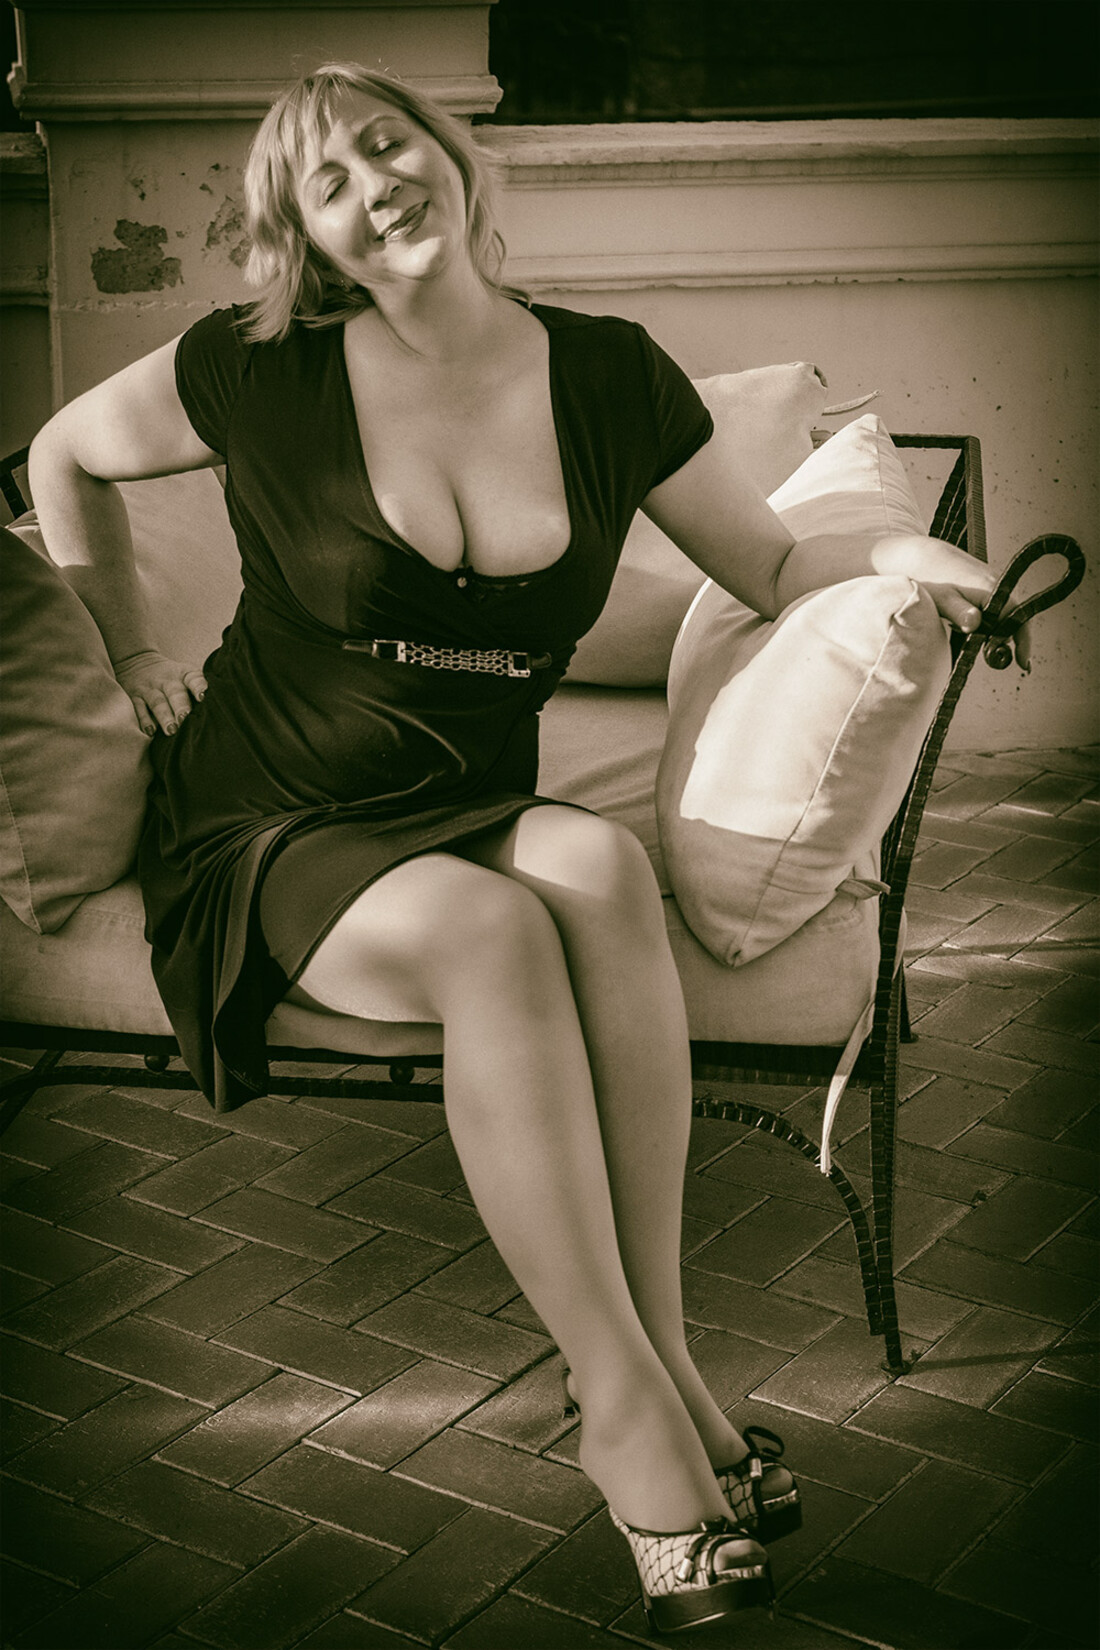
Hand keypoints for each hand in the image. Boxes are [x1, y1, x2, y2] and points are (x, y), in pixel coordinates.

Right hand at [113, 648, 206, 735]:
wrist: (137, 661)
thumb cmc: (172, 676)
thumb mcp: (184, 674)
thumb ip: (198, 688)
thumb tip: (219, 711)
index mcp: (184, 674)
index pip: (193, 678)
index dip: (198, 686)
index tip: (203, 697)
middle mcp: (167, 681)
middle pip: (175, 693)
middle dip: (181, 707)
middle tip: (185, 719)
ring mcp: (150, 689)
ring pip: (157, 703)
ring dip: (164, 717)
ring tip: (171, 730)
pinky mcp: (135, 697)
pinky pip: (139, 709)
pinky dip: (144, 720)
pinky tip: (150, 732)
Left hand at [875, 535, 1030, 671]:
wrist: (920, 557)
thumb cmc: (930, 579)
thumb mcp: (942, 599)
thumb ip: (959, 612)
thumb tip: (975, 623)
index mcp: (992, 589)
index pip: (1017, 618)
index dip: (1023, 641)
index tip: (1023, 662)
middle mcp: (998, 586)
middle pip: (1012, 620)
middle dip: (1003, 640)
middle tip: (985, 653)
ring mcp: (992, 586)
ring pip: (1001, 616)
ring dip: (991, 631)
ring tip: (962, 632)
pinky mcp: (984, 588)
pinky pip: (991, 610)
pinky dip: (983, 622)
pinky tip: (960, 624)